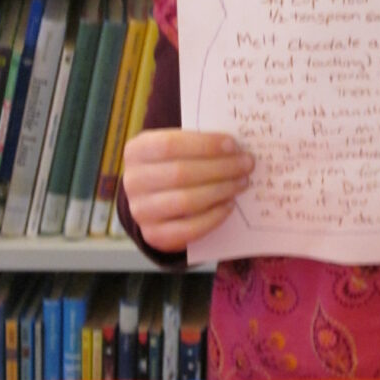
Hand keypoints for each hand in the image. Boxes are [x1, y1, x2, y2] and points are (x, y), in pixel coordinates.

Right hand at [120, 128, 254, 252]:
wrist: (154, 202)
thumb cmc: (173, 166)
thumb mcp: (176, 149)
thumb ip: (197, 144)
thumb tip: (234, 146)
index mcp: (136, 151)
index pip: (170, 144)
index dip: (205, 144)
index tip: (233, 145)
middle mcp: (133, 181)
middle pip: (180, 173)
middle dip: (220, 168)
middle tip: (246, 165)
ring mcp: (140, 211)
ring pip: (186, 200)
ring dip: (220, 190)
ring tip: (241, 183)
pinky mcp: (154, 235)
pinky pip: (189, 228)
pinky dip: (213, 216)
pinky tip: (229, 205)